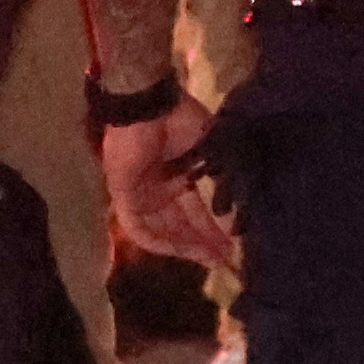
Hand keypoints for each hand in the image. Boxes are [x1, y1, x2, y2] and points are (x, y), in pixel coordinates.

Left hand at [103, 111, 236, 272]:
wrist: (148, 103)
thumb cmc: (179, 118)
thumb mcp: (211, 147)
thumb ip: (222, 173)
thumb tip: (240, 202)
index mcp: (179, 175)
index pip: (196, 210)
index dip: (213, 229)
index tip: (233, 247)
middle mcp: (159, 188)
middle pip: (180, 225)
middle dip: (202, 244)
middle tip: (225, 261)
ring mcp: (140, 193)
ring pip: (161, 230)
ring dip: (184, 247)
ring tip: (209, 259)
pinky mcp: (123, 194)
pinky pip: (137, 226)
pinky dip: (158, 240)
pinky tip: (181, 251)